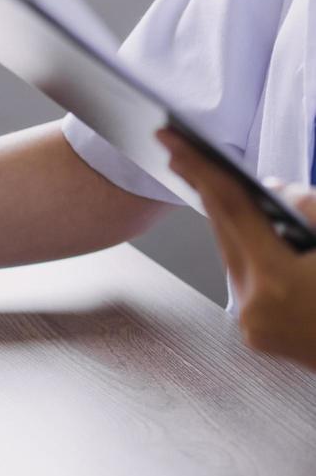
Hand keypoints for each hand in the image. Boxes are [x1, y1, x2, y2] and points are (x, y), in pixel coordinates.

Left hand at [158, 129, 315, 371]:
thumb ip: (311, 209)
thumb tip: (278, 192)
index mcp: (278, 280)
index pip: (231, 210)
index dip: (201, 170)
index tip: (173, 141)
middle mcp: (254, 306)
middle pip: (222, 232)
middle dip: (204, 190)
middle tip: (181, 150)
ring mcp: (252, 325)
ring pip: (232, 256)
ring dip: (226, 219)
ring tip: (210, 179)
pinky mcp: (257, 334)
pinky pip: (245, 279)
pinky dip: (246, 251)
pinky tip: (243, 227)